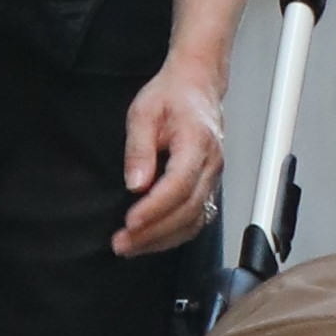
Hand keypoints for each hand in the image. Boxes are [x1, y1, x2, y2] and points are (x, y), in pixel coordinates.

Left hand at [116, 53, 225, 255]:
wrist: (196, 87)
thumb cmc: (172, 96)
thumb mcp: (143, 113)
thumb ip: (138, 149)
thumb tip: (135, 184)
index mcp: (197, 142)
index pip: (179, 184)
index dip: (155, 208)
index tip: (130, 222)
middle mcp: (211, 164)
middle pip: (188, 210)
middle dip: (153, 232)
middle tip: (122, 243)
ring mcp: (213, 178)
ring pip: (195, 220)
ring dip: (162, 239)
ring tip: (131, 247)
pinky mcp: (208, 186)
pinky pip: (197, 218)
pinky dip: (174, 234)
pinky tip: (152, 240)